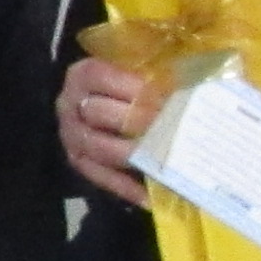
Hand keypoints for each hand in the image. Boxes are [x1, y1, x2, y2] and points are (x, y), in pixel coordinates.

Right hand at [57, 50, 161, 202]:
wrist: (101, 101)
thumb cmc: (128, 81)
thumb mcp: (138, 64)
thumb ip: (157, 63)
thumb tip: (191, 69)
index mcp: (83, 75)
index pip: (102, 76)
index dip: (134, 86)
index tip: (167, 95)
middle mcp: (70, 105)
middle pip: (99, 114)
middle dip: (138, 121)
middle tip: (173, 128)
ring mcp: (71, 136)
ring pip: (100, 149)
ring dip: (134, 155)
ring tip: (165, 161)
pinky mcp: (78, 161)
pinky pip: (101, 177)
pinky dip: (126, 188)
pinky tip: (151, 197)